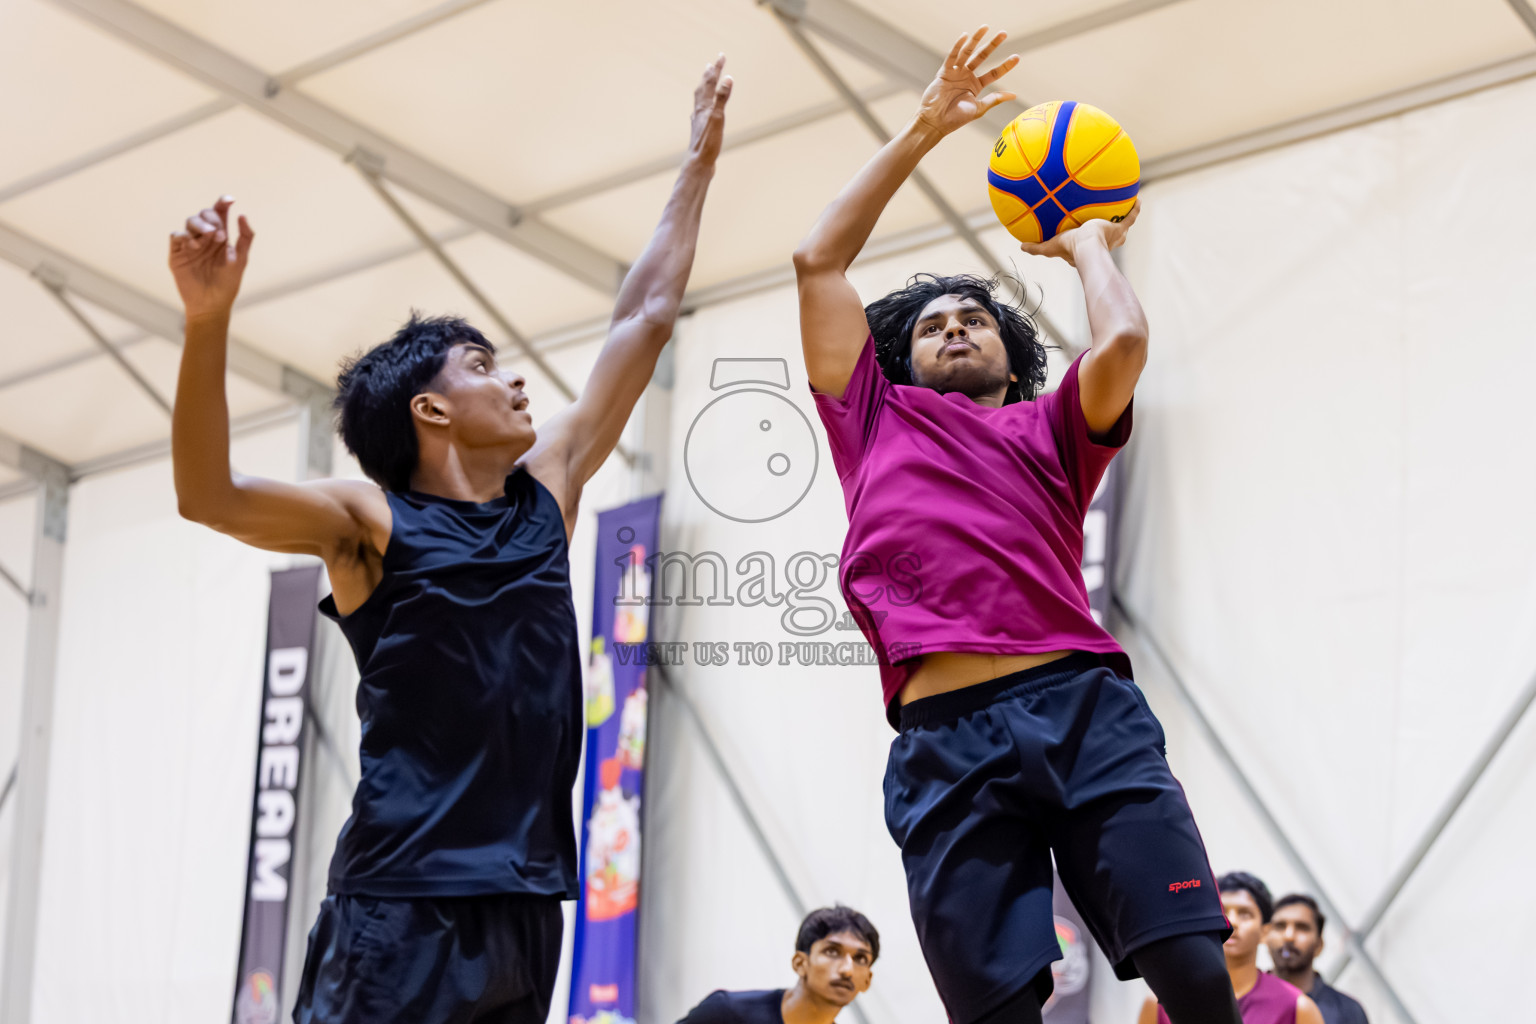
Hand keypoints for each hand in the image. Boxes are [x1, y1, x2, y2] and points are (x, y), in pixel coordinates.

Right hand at [168, 196, 253, 318]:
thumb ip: (245, 239)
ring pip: (189, 222)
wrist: (211, 305)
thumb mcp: (240, 260)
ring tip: (209, 236)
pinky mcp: (177, 254)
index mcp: (220, 237)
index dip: (222, 204)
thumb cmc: (227, 284)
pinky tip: (193, 244)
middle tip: (219, 232)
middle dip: (211, 218)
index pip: (219, 214)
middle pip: (203, 215)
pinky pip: (176, 236)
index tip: (230, 200)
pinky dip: (184, 236)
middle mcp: (204, 238)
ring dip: (199, 225)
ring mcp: (190, 245)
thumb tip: (242, 215)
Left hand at [687, 54, 732, 165]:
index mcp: (704, 106)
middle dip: (709, 75)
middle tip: (712, 64)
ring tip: (705, 82)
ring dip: (704, 88)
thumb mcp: (717, 118)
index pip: (710, 82)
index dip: (716, 69)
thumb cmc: (708, 143)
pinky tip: (701, 110)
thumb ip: (721, 98)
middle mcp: (699, 111)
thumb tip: (727, 78)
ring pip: (700, 100)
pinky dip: (703, 104)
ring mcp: (698, 121)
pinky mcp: (700, 130)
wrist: (698, 164)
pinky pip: (700, 111)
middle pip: (703, 88)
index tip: (721, 56)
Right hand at [914, 27, 1018, 137]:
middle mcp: (967, 76)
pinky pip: (952, 57)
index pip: (994, 73)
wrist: (936, 122)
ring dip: (976, 39)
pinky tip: (965, 36)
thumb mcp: (979, 108)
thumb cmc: (956, 118)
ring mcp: (956, 73)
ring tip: (985, 27)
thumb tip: (1014, 95)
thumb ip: (994, 99)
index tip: (1017, 57)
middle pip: (982, 57)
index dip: (1005, 65)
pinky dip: (957, 46)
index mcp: (976, 86)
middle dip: (992, 45)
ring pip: (968, 53)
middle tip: (1003, 33)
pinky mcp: (944, 72)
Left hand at [1019, 199, 1140, 267]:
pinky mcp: (1121, 228)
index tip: (1083, 229)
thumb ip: (1036, 247)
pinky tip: (1136, 198)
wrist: (1087, 248)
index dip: (1086, 236)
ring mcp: (1114, 235)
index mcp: (1087, 246)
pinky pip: (1131, 217)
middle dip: (1107, 226)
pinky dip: (1135, 208)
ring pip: (1121, 225)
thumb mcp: (1050, 247)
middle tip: (1106, 216)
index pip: (1088, 241)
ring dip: (1123, 216)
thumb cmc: (1070, 249)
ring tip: (1124, 203)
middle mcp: (1103, 242)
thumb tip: (1021, 246)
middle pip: (1107, 233)